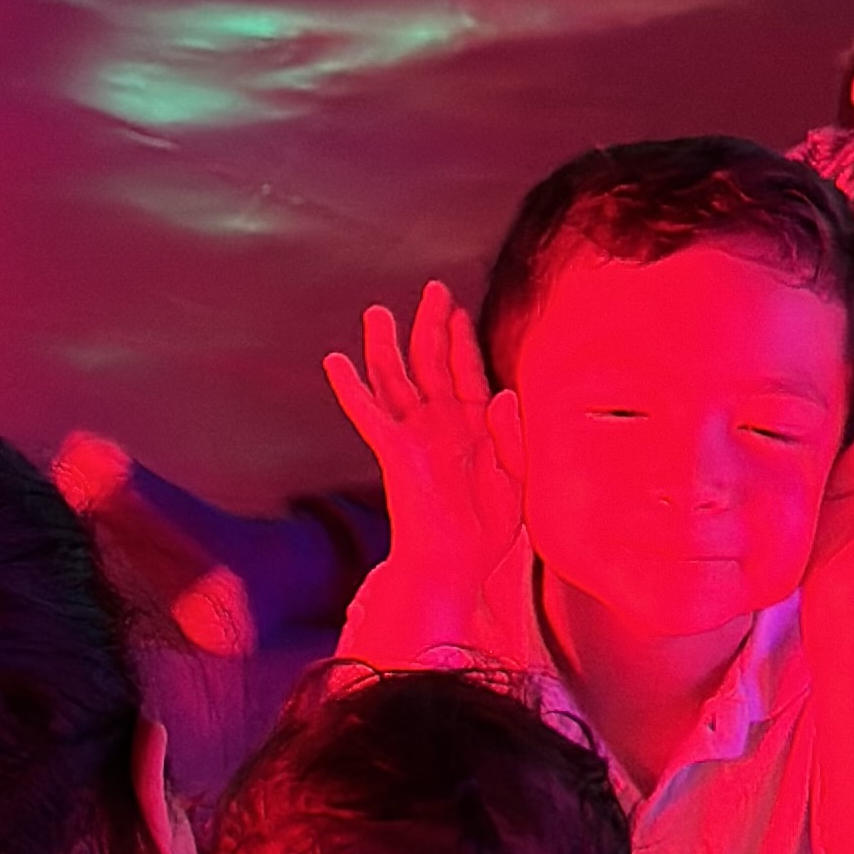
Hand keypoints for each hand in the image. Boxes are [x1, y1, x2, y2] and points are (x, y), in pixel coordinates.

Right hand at [318, 278, 534, 644]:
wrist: (455, 565)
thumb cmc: (487, 532)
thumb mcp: (517, 479)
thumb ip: (512, 435)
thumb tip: (501, 392)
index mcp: (473, 428)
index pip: (465, 371)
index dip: (461, 339)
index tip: (457, 309)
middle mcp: (440, 424)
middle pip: (431, 362)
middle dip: (431, 325)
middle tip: (432, 288)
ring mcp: (414, 435)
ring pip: (396, 378)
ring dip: (386, 345)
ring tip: (377, 313)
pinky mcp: (394, 450)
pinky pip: (369, 411)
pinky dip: (351, 386)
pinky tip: (336, 360)